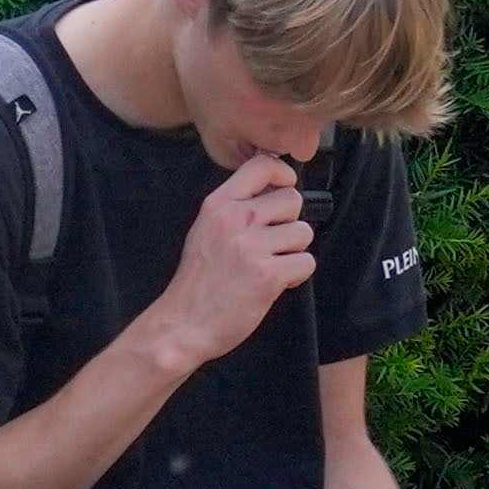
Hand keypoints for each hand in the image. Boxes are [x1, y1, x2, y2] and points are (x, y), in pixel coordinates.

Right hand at [135, 148, 319, 374]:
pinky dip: (296, 275)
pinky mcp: (267, 275)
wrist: (183, 323)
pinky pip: (306, 262)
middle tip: (271, 244)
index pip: (263, 165)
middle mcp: (235, 220)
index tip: (284, 188)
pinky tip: (275, 282)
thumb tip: (274, 188)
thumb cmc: (198, 280)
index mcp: (218, 204)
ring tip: (271, 265)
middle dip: (289, 222)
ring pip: (303, 232)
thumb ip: (235, 207)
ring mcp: (251, 247)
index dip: (284, 174)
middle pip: (292, 199)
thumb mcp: (205, 229)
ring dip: (293, 251)